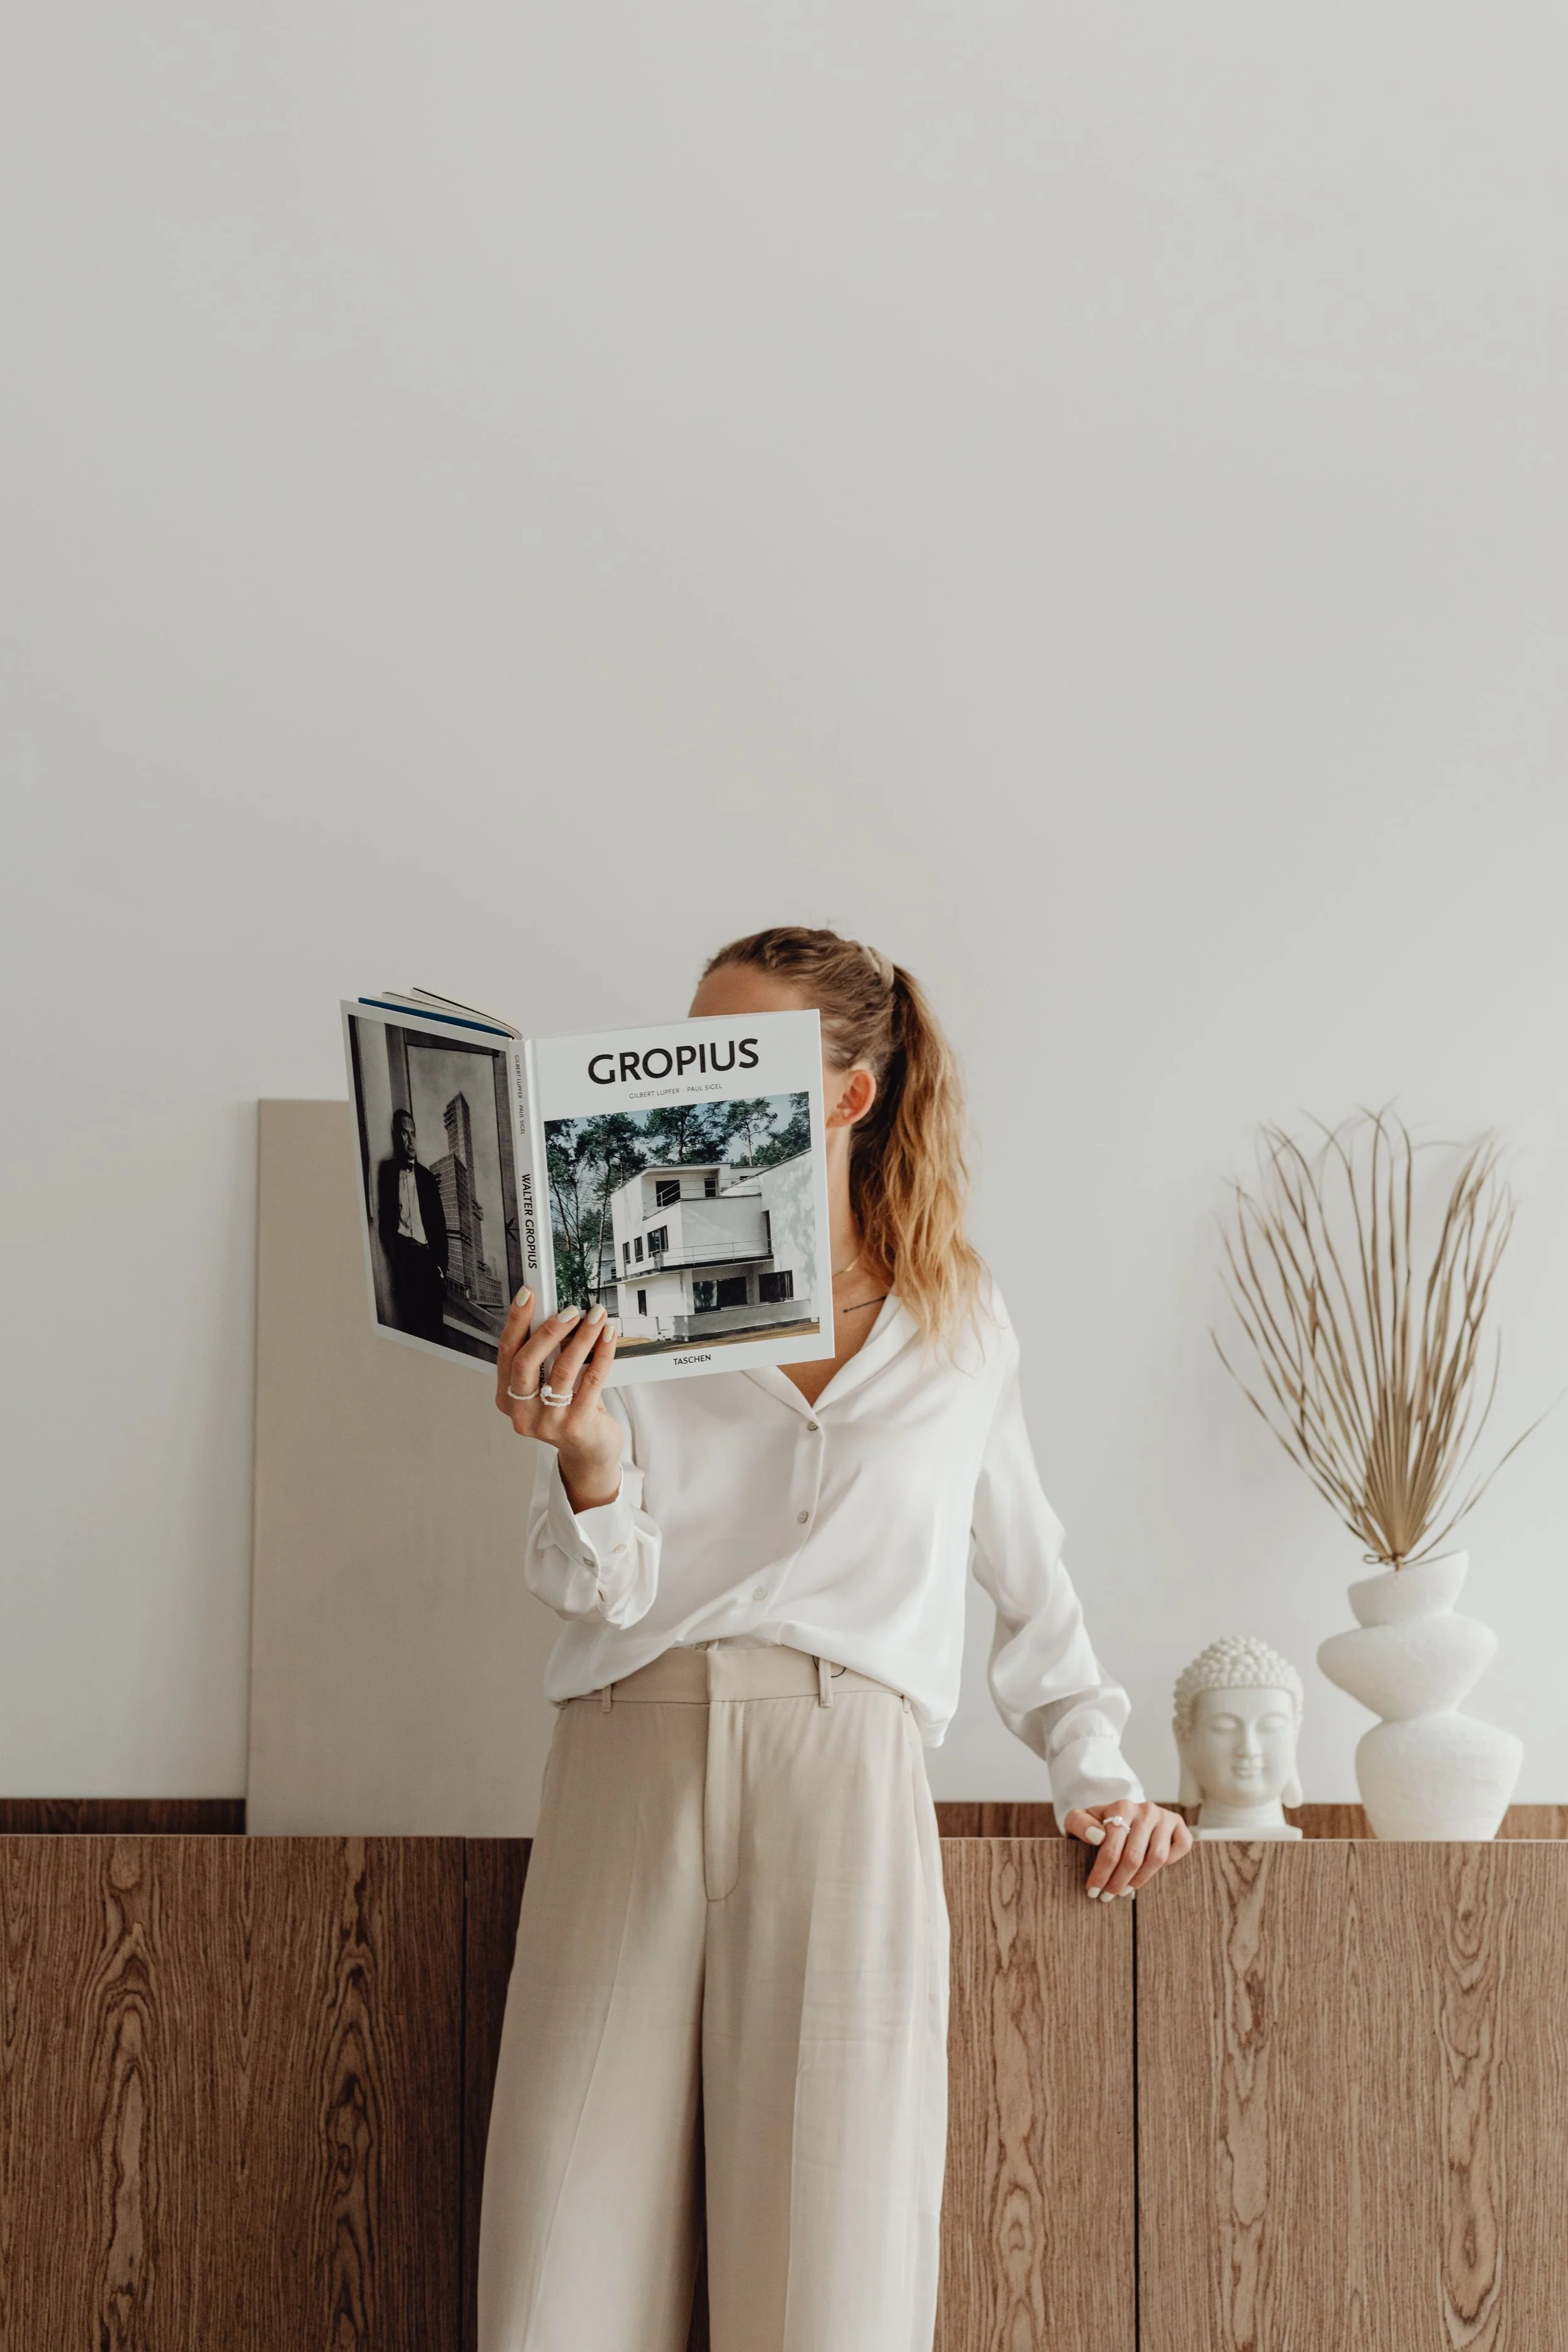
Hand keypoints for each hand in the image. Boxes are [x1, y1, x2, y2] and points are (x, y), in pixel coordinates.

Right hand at [494, 1290, 622, 1511]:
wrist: (589, 1453)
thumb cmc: (568, 1413)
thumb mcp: (546, 1387)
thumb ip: (544, 1359)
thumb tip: (555, 1314)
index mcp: (508, 1399)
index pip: (506, 1354)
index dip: (516, 1322)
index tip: (527, 1296)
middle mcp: (523, 1413)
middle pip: (526, 1363)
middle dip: (547, 1330)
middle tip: (568, 1310)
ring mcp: (549, 1422)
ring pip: (562, 1370)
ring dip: (581, 1338)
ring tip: (595, 1317)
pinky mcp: (577, 1425)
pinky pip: (592, 1380)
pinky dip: (601, 1353)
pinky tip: (608, 1337)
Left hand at [1061, 1800, 1192, 1900]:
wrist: (1120, 1813)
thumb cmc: (1099, 1823)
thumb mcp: (1080, 1820)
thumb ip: (1079, 1823)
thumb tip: (1097, 1837)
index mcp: (1122, 1807)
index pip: (1111, 1847)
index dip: (1101, 1873)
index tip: (1092, 1890)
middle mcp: (1146, 1810)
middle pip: (1133, 1857)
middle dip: (1118, 1882)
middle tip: (1107, 1896)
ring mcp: (1165, 1817)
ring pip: (1157, 1857)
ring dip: (1139, 1880)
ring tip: (1124, 1891)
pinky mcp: (1179, 1825)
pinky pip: (1182, 1847)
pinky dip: (1171, 1862)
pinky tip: (1151, 1870)